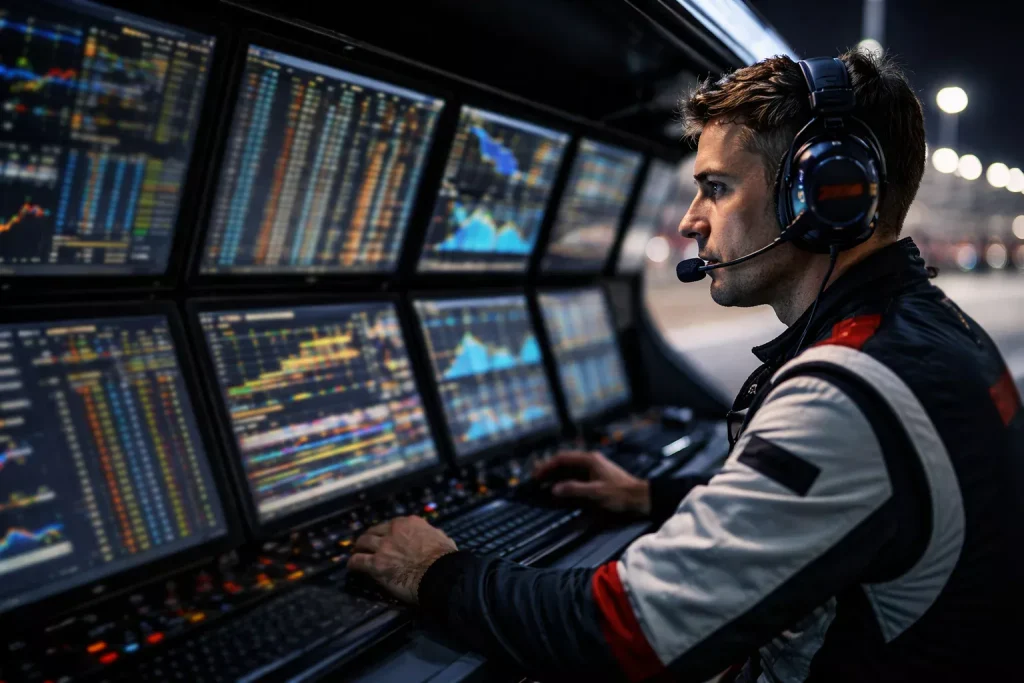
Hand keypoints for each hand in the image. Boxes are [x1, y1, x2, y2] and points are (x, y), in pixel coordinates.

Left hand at [348, 516, 456, 604]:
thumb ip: (432, 535)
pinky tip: (351, 566)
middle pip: (374, 531)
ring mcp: (383, 547)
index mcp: (410, 523)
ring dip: (359, 548)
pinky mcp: (376, 564)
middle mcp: (393, 531)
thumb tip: (434, 536)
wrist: (440, 574)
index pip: (392, 525)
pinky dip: (353, 564)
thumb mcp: (441, 538)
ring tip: (356, 552)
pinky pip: (358, 561)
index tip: (386, 537)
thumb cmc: (445, 558)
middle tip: (366, 544)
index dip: (387, 532)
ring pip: (363, 543)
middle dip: (369, 537)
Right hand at [533, 450, 650, 514]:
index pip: (562, 459)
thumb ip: (574, 489)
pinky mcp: (597, 476)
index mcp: (589, 460)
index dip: (547, 466)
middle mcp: (590, 461)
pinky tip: (560, 487)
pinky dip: (565, 480)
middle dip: (549, 469)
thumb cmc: (620, 494)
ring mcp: (594, 468)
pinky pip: (576, 475)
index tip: (536, 475)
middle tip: (535, 479)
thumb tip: (554, 488)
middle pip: (564, 462)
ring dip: (556, 475)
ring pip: (569, 469)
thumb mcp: (596, 493)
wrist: (641, 497)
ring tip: (543, 483)